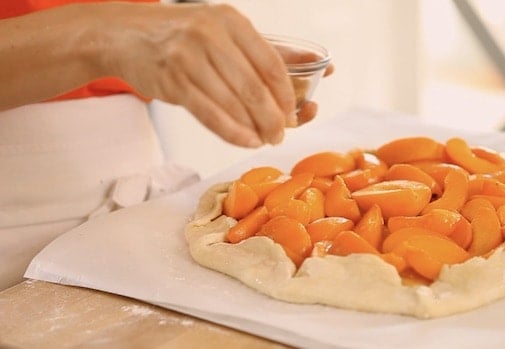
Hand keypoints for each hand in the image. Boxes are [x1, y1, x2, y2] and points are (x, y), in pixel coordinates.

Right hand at [106, 3, 299, 146]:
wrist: (128, 36)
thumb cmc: (186, 36)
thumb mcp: (229, 33)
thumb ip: (272, 51)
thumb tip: (320, 66)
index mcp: (231, 22)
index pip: (271, 63)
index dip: (288, 94)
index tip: (297, 112)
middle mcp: (210, 35)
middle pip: (254, 87)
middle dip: (274, 117)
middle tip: (281, 133)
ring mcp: (188, 58)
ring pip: (233, 103)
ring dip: (254, 128)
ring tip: (265, 140)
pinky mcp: (172, 82)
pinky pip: (209, 114)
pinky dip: (232, 132)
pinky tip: (247, 141)